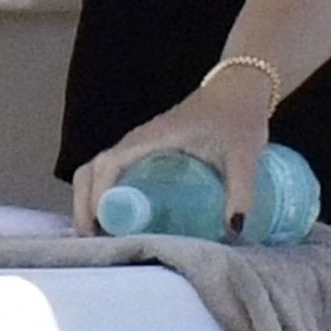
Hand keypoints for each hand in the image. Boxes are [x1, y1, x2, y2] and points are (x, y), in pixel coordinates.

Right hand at [71, 79, 270, 236]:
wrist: (242, 88)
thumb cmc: (240, 117)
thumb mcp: (245, 156)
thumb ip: (242, 193)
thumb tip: (234, 232)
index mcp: (155, 138)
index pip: (108, 164)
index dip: (97, 196)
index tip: (102, 228)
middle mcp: (139, 140)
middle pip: (91, 171)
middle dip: (85, 206)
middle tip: (99, 242)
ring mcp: (140, 144)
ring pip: (98, 171)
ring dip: (91, 203)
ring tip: (106, 238)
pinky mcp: (146, 149)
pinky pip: (113, 172)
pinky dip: (105, 195)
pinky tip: (121, 221)